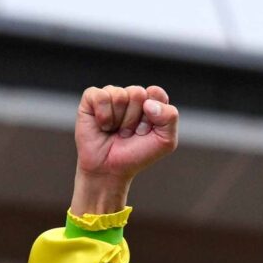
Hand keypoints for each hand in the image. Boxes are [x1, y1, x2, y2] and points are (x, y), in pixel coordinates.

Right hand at [71, 84, 178, 214]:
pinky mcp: (92, 97)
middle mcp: (131, 95)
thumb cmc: (136, 154)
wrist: (109, 169)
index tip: (147, 130)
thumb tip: (148, 103)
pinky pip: (101, 97)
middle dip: (134, 119)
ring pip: (119, 95)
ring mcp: (112, 95)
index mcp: (150, 102)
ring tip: (116, 131)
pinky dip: (103, 116)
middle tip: (129, 133)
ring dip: (118, 120)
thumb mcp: (165, 142)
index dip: (153, 114)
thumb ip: (170, 118)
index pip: (156, 93)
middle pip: (137, 93)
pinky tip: (103, 126)